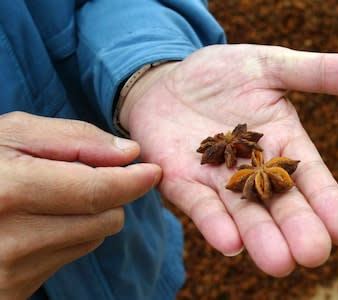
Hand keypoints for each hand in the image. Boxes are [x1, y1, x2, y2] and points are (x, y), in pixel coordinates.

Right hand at [0, 112, 159, 298]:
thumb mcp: (14, 134)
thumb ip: (75, 139)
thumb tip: (130, 153)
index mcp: (9, 192)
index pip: (96, 192)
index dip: (133, 181)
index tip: (153, 171)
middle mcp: (10, 239)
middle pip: (105, 219)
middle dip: (109, 195)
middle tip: (79, 177)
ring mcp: (12, 271)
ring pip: (94, 238)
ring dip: (88, 216)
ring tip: (49, 199)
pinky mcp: (14, 289)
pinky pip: (71, 257)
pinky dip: (69, 236)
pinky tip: (39, 222)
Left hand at [121, 44, 337, 275]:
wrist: (168, 80)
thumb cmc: (222, 73)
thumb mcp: (270, 65)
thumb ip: (316, 72)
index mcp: (282, 144)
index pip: (310, 178)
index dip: (328, 203)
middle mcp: (254, 171)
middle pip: (280, 203)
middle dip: (297, 229)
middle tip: (314, 255)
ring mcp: (218, 180)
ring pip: (243, 213)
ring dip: (259, 237)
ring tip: (278, 263)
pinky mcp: (183, 182)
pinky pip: (200, 205)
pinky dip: (214, 224)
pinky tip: (229, 244)